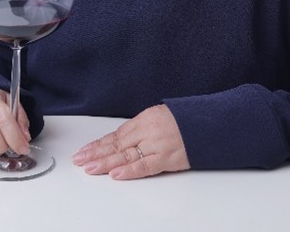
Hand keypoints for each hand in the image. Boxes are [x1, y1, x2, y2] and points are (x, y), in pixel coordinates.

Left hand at [72, 104, 189, 179]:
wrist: (209, 123)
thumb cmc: (186, 120)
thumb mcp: (161, 116)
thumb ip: (142, 129)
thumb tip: (124, 140)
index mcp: (145, 118)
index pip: (116, 134)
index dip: (99, 143)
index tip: (85, 150)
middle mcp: (148, 130)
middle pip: (117, 144)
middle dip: (96, 153)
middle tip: (80, 160)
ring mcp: (157, 145)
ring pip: (126, 155)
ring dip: (106, 162)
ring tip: (90, 168)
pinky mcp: (167, 158)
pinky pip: (144, 166)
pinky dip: (129, 171)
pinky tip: (115, 174)